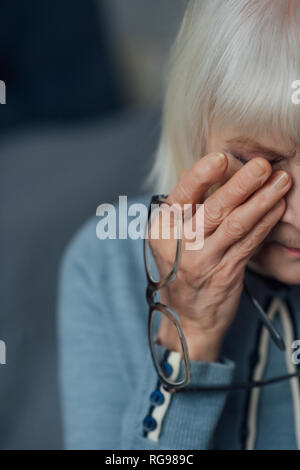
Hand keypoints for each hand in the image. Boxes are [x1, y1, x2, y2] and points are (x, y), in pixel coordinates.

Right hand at [150, 152, 291, 361]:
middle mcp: (180, 245)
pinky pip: (249, 243)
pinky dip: (265, 223)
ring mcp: (204, 261)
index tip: (221, 157)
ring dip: (262, 201)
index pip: (182, 196)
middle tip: (262, 165)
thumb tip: (193, 170)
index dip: (202, 175)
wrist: (186, 317)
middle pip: (213, 209)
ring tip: (281, 182)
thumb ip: (183, 206)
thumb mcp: (170, 238)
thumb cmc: (179, 269)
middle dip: (241, 184)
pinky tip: (278, 208)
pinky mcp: (226, 273)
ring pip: (236, 225)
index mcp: (162, 229)